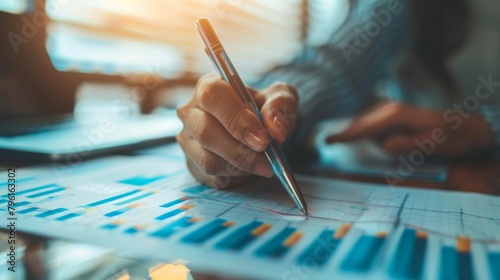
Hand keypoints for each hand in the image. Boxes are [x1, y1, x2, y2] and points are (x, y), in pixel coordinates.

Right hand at [176, 73, 298, 188]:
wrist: (261, 130)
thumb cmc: (266, 109)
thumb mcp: (281, 99)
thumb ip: (280, 106)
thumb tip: (276, 127)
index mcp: (209, 87)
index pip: (212, 97)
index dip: (236, 118)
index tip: (263, 138)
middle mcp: (191, 112)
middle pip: (205, 133)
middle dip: (239, 150)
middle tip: (266, 158)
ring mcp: (188, 139)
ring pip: (207, 159)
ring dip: (239, 167)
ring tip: (263, 165)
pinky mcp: (192, 163)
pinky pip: (210, 176)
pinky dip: (234, 178)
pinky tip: (248, 170)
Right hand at [326, 102, 494, 156]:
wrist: (469, 128)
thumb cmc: (452, 137)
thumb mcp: (432, 144)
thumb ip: (407, 145)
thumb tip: (384, 145)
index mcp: (397, 115)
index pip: (365, 127)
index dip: (346, 135)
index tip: (326, 140)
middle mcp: (391, 110)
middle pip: (362, 126)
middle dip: (356, 137)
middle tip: (346, 144)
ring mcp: (391, 112)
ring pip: (369, 129)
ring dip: (375, 141)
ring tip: (407, 145)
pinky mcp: (393, 117)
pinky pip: (377, 130)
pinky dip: (377, 137)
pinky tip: (399, 141)